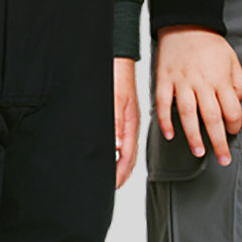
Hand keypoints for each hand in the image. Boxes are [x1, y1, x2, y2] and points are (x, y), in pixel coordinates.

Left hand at [114, 58, 139, 189]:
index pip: (127, 155)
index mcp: (130, 122)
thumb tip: (117, 145)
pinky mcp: (121, 113)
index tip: (112, 185)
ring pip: (125, 148)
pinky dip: (117, 151)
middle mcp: (130, 123)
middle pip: (128, 156)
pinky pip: (121, 138)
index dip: (120, 173)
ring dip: (120, 164)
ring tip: (113, 176)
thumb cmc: (115, 71)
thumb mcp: (113, 96)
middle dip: (121, 174)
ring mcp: (126, 119)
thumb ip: (115, 121)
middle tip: (111, 187)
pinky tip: (111, 152)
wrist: (117, 54)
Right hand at [155, 26, 241, 164]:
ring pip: (187, 113)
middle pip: (212, 117)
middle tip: (223, 159)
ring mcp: (181, 82)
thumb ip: (239, 82)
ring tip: (199, 152)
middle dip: (218, 141)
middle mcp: (201, 82)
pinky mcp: (165, 80)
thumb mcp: (233, 60)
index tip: (233, 131)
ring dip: (193, 135)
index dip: (235, 124)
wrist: (186, 24)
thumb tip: (237, 102)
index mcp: (220, 79)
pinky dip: (165, 120)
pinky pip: (163, 103)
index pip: (231, 109)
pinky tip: (170, 134)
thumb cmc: (211, 44)